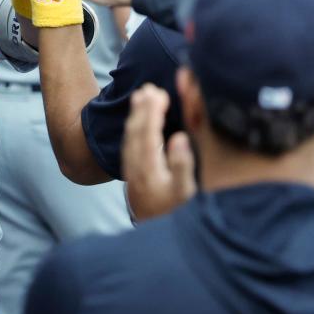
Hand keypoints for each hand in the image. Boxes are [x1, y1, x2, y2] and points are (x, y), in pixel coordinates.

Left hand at [122, 84, 195, 221]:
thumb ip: (181, 166)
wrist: (149, 226)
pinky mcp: (131, 166)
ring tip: (144, 93)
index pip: (148, 134)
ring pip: (131, 133)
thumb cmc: (171, 208)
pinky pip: (130, 138)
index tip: (159, 94)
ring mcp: (131, 164)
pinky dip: (134, 122)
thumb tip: (179, 138)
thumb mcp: (183, 192)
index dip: (152, 112)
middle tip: (151, 88)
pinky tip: (138, 112)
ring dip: (137, 112)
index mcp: (149, 168)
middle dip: (143, 108)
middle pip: (137, 130)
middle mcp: (135, 164)